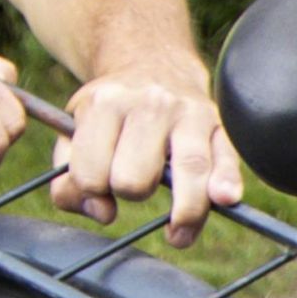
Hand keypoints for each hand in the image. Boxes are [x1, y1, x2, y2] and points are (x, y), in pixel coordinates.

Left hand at [47, 52, 243, 242]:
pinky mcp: (217, 122)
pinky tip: (224, 199)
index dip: (92, 193)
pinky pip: (227, 159)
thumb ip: (69, 181)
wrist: (153, 64)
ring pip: (189, 172)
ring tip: (178, 232)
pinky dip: (227, 183)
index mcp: (105, 104)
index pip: (91, 175)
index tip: (99, 187)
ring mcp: (188, 111)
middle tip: (135, 183)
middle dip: (132, 193)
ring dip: (183, 212)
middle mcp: (149, 103)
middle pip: (135, 180)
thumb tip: (103, 213)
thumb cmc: (111, 114)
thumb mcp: (74, 133)